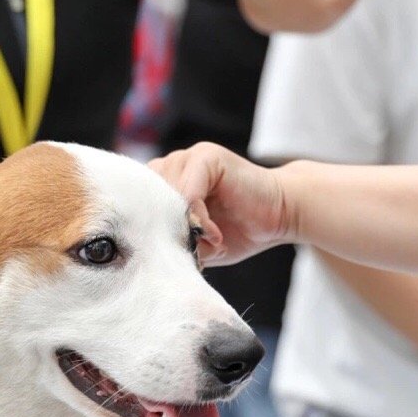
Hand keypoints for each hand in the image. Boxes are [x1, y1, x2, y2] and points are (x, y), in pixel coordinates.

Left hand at [150, 143, 294, 264]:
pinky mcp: (207, 157)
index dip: (142, 228)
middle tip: (185, 251)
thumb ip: (171, 240)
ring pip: (165, 194)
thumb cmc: (238, 231)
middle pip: (146, 198)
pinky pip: (188, 191)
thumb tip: (140, 259)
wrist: (282, 215)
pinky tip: (214, 235)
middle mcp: (174, 165)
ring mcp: (189, 157)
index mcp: (167, 182)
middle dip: (161, 228)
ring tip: (206, 243)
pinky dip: (198, 217)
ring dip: (182, 224)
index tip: (158, 256)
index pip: (135, 201)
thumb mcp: (196, 241)